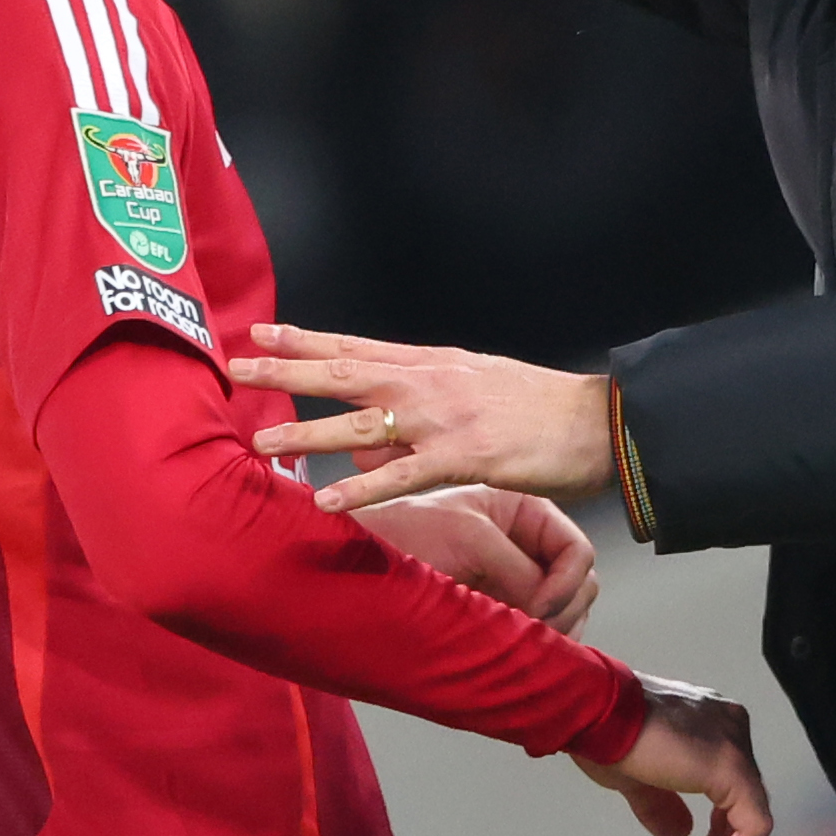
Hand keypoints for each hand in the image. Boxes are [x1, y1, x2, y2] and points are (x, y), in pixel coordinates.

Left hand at [233, 324, 613, 512]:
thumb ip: (422, 409)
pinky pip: (402, 477)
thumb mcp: (476, 391)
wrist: (599, 421)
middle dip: (288, 370)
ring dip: (308, 433)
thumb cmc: (541, 408)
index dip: (307, 340)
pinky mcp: (464, 458)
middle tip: (236, 367)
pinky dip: (362, 490)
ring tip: (261, 441)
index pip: (357, 346)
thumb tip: (371, 442)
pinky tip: (327, 503)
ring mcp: (444, 420)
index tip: (262, 333)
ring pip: (362, 425)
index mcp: (434, 364)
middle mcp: (430, 383)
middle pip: (346, 372)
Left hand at [354, 485, 598, 636]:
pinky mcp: (498, 612)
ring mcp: (513, 581)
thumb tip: (550, 609)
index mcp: (524, 511)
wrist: (355, 565)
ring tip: (526, 643)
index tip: (540, 608)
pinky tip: (522, 651)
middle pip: (578, 582)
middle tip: (536, 633)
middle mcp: (525, 544)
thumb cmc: (404, 534)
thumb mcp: (467, 536)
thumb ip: (517, 566)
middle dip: (566, 609)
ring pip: (565, 611)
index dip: (567, 582)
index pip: (576, 549)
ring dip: (555, 630)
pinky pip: (538, 631)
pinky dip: (538, 643)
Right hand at [577, 674, 770, 835]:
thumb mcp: (640, 776)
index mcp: (709, 720)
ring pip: (755, 808)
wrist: (598, 708)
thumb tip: (679, 833)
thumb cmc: (608, 726)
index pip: (732, 781)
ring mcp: (734, 742)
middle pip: (746, 793)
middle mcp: (728, 725)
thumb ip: (664, 804)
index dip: (722, 823)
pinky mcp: (732, 766)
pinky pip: (754, 822)